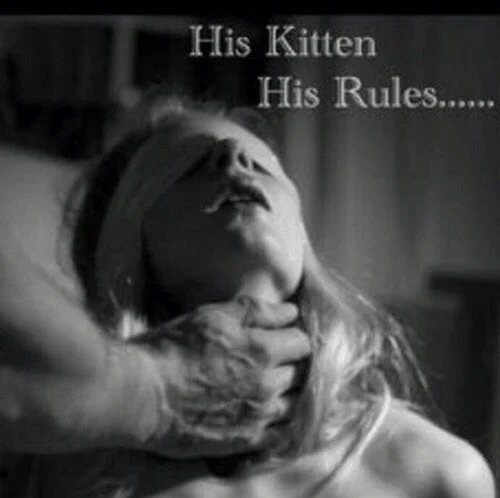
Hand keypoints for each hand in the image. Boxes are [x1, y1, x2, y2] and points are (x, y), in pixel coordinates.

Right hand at [131, 296, 310, 458]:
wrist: (142, 394)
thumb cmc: (173, 348)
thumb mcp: (213, 316)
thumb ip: (255, 311)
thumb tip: (289, 311)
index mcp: (262, 349)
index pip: (302, 342)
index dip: (293, 337)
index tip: (282, 338)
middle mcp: (267, 383)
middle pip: (301, 372)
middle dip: (291, 363)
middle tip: (273, 360)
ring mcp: (259, 414)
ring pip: (295, 402)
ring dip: (287, 392)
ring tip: (267, 386)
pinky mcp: (245, 440)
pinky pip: (281, 434)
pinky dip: (280, 422)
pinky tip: (265, 413)